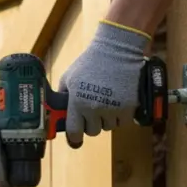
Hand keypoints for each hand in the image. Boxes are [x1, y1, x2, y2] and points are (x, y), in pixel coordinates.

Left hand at [56, 20, 150, 147]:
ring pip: (108, 127)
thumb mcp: (69, 77)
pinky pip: (123, 122)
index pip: (74, 133)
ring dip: (107, 118)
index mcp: (77, 103)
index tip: (76, 135)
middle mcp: (95, 109)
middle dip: (92, 122)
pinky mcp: (129, 108)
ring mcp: (113, 109)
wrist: (117, 50)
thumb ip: (62, 97)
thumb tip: (57, 112)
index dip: (74, 136)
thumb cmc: (90, 62)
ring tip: (107, 100)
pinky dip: (121, 115)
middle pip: (92, 131)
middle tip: (93, 109)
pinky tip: (118, 100)